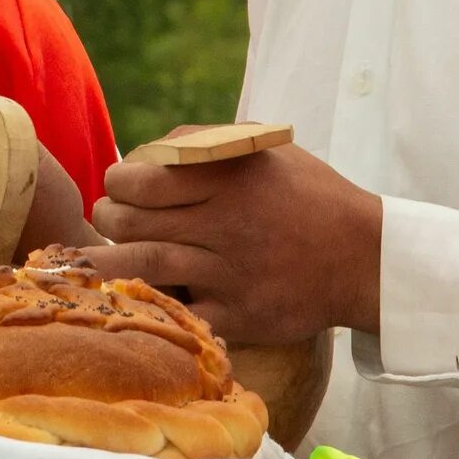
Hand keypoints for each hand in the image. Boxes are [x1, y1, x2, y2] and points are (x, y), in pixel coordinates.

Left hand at [83, 132, 380, 346]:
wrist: (364, 258)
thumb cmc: (309, 196)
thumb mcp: (265, 151)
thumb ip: (205, 143)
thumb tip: (144, 153)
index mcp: (228, 180)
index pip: (143, 180)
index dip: (118, 183)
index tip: (118, 186)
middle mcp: (225, 225)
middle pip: (133, 223)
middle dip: (107, 219)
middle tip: (108, 219)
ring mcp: (230, 273)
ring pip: (143, 267)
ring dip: (106, 263)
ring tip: (94, 260)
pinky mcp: (239, 315)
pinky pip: (178, 314)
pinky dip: (149, 307)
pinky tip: (132, 299)